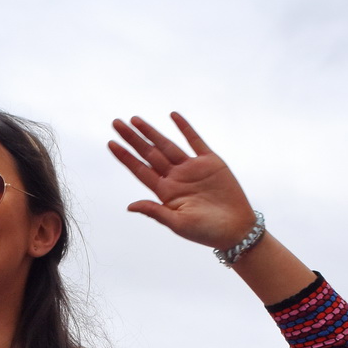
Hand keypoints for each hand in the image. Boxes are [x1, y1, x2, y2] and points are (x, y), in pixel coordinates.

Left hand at [108, 113, 257, 249]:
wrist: (236, 229)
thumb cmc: (206, 232)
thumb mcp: (178, 224)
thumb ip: (155, 212)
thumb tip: (130, 206)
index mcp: (166, 192)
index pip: (140, 170)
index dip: (125, 157)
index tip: (111, 143)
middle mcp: (175, 177)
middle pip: (149, 154)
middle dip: (133, 139)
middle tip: (116, 123)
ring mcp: (192, 168)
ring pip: (167, 145)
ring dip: (151, 132)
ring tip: (134, 120)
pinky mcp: (210, 162)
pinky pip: (195, 141)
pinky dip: (184, 128)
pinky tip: (172, 116)